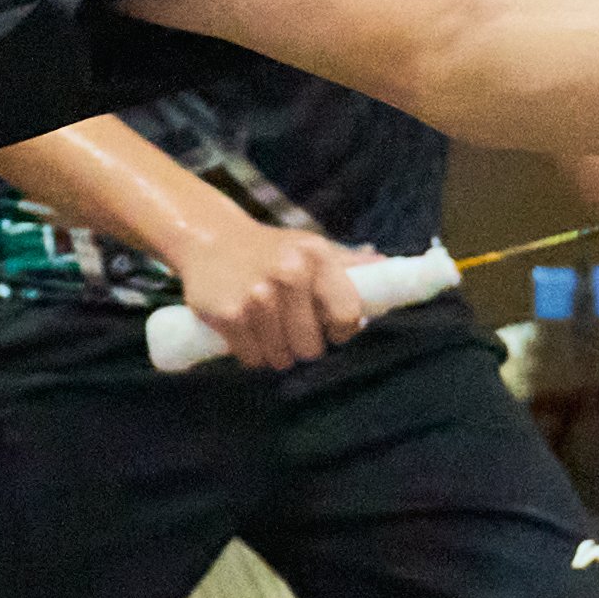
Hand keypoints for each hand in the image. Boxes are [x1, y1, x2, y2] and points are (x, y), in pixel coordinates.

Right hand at [165, 207, 370, 372]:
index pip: (347, 315)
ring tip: (268, 328)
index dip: (341, 331)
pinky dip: (252, 354)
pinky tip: (247, 331)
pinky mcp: (228, 315)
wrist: (210, 239)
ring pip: (281, 357)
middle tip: (291, 328)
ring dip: (277, 352)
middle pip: (312, 347)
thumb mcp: (311, 247)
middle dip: (304, 345)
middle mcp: (288, 273)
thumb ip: (350, 263)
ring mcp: (256, 296)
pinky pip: (253, 359)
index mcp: (315, 256)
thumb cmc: (270, 249)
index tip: (330, 329)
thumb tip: (388, 267)